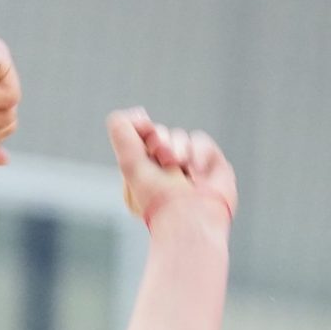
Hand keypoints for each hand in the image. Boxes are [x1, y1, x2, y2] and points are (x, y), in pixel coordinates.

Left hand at [106, 107, 236, 229]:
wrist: (191, 216)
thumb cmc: (158, 196)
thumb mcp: (129, 161)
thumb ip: (121, 130)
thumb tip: (139, 113)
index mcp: (140, 173)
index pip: (138, 138)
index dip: (143, 132)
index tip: (147, 136)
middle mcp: (161, 170)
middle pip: (159, 133)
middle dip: (161, 140)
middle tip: (164, 158)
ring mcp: (185, 167)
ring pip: (179, 136)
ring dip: (179, 148)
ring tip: (180, 166)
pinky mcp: (209, 165)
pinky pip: (201, 140)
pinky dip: (198, 152)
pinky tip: (196, 172)